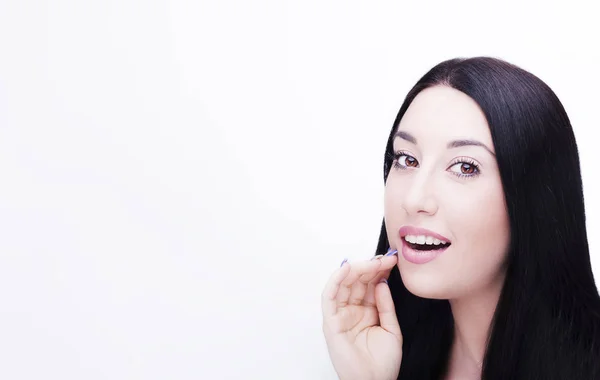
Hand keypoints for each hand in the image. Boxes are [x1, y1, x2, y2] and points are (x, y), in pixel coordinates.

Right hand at [321, 251, 402, 379]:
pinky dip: (335, 281)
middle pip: (357, 281)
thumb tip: (382, 282)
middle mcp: (352, 310)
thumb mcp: (391, 328)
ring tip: (372, 262)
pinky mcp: (330, 322)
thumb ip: (386, 305)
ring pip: (343, 285)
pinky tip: (346, 269)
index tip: (392, 260)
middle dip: (371, 267)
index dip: (379, 271)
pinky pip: (329, 297)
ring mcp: (340, 315)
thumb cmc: (382, 363)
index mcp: (366, 311)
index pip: (370, 284)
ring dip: (356, 270)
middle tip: (385, 259)